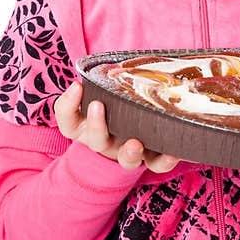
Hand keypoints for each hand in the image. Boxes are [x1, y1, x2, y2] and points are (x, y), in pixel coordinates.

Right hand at [54, 81, 182, 172]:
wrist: (131, 130)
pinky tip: (172, 153)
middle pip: (96, 141)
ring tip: (135, 144)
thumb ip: (99, 82)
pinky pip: (155, 164)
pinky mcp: (149, 158)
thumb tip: (94, 74)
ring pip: (125, 160)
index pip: (68, 121)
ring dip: (129, 153)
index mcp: (87, 126)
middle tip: (97, 106)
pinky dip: (164, 161)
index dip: (67, 106)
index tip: (77, 85)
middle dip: (96, 125)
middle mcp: (105, 142)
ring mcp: (126, 152)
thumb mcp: (101, 93)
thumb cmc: (114, 105)